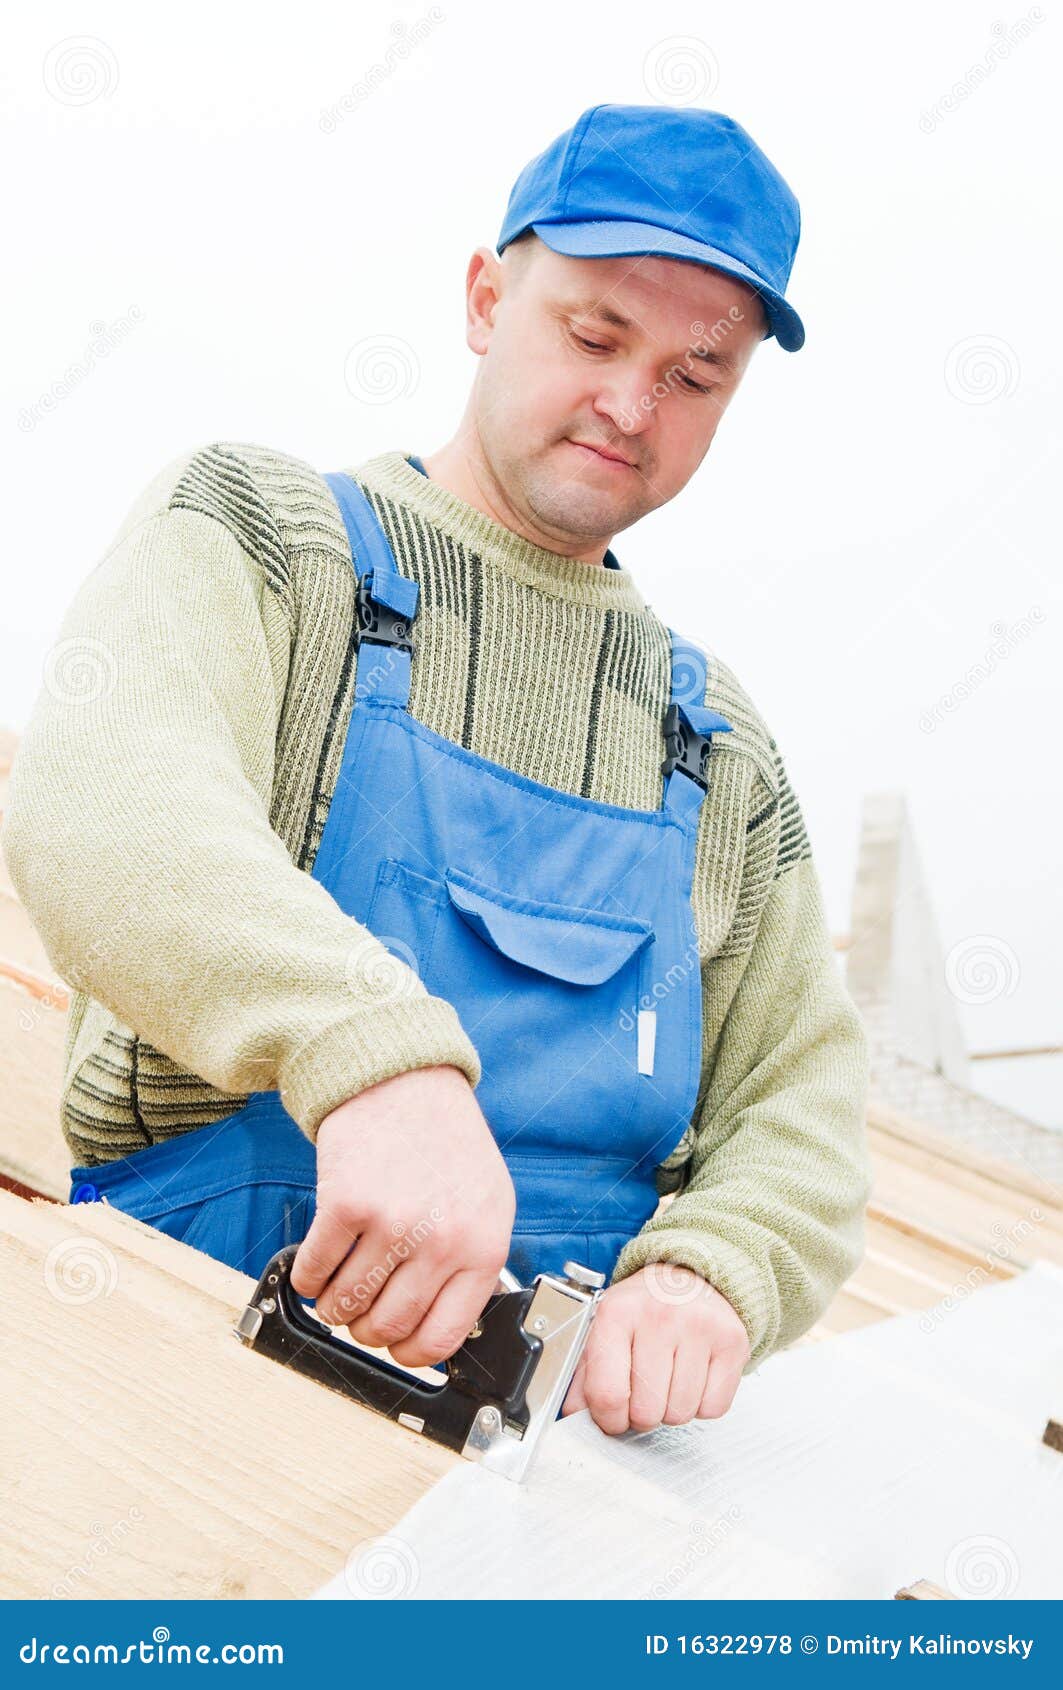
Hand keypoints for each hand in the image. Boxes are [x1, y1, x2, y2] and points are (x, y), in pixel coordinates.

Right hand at [289, 1064, 515, 1367]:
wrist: (403, 1080)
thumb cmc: (446, 1144)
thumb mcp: (488, 1204)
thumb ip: (470, 1265)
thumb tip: (439, 1330)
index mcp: (483, 1247)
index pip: (442, 1338)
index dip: (409, 1353)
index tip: (395, 1346)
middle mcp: (442, 1240)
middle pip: (387, 1328)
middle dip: (364, 1330)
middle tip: (358, 1313)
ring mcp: (393, 1222)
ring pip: (344, 1307)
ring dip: (331, 1307)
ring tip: (335, 1290)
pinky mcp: (345, 1204)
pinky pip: (312, 1273)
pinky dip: (306, 1278)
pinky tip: (316, 1264)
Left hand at [560, 1262, 750, 1434]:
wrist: (688, 1275)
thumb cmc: (642, 1308)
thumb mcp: (602, 1329)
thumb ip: (583, 1374)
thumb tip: (572, 1416)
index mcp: (617, 1313)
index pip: (607, 1395)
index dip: (608, 1420)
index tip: (612, 1416)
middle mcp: (659, 1316)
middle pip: (646, 1411)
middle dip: (642, 1414)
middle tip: (643, 1391)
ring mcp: (699, 1327)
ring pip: (680, 1414)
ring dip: (672, 1409)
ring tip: (668, 1379)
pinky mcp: (732, 1342)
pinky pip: (713, 1408)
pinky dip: (702, 1404)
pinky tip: (693, 1376)